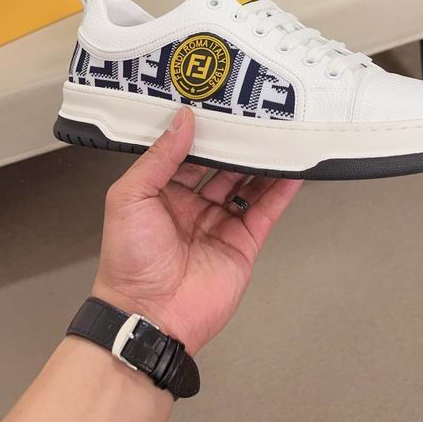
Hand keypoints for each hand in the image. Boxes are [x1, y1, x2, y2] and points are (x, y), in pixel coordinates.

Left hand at [92, 106, 301, 354]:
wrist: (149, 316)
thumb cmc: (129, 258)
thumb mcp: (130, 197)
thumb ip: (159, 158)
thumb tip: (183, 120)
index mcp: (162, 193)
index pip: (187, 154)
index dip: (203, 132)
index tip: (219, 105)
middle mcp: (192, 205)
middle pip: (221, 167)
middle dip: (236, 144)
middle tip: (255, 115)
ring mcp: (220, 224)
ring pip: (247, 185)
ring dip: (262, 162)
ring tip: (279, 134)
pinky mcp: (243, 243)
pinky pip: (264, 211)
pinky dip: (280, 191)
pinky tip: (292, 169)